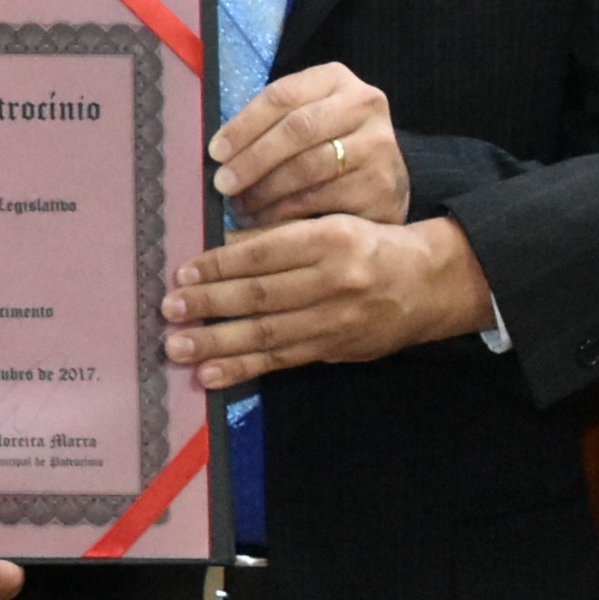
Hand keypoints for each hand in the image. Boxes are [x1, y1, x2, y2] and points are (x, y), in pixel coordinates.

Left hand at [160, 217, 493, 387]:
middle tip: (170, 309)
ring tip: (178, 347)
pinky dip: (243, 369)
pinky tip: (211, 374)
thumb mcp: (331, 225)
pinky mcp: (335, 350)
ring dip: (217, 342)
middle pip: (261, 295)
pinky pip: (282, 361)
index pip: (264, 252)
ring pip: (267, 333)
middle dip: (210, 304)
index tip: (183, 272)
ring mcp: (335, 320)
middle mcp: (334, 280)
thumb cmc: (369, 246)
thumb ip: (281, 238)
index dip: (220, 264)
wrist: (428, 283)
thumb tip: (221, 252)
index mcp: (330, 239)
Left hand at [210, 64, 408, 225]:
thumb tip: (219, 155)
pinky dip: (288, 214)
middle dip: (253, 159)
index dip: (244, 124)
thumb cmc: (327, 143)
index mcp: (335, 79)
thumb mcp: (305, 117)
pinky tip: (266, 222)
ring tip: (241, 206)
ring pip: (309, 167)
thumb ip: (269, 125)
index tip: (215, 152)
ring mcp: (378, 146)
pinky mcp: (382, 186)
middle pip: (297, 129)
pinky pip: (325, 201)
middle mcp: (364, 104)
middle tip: (224, 184)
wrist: (385, 176)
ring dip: (266, 191)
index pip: (282, 95)